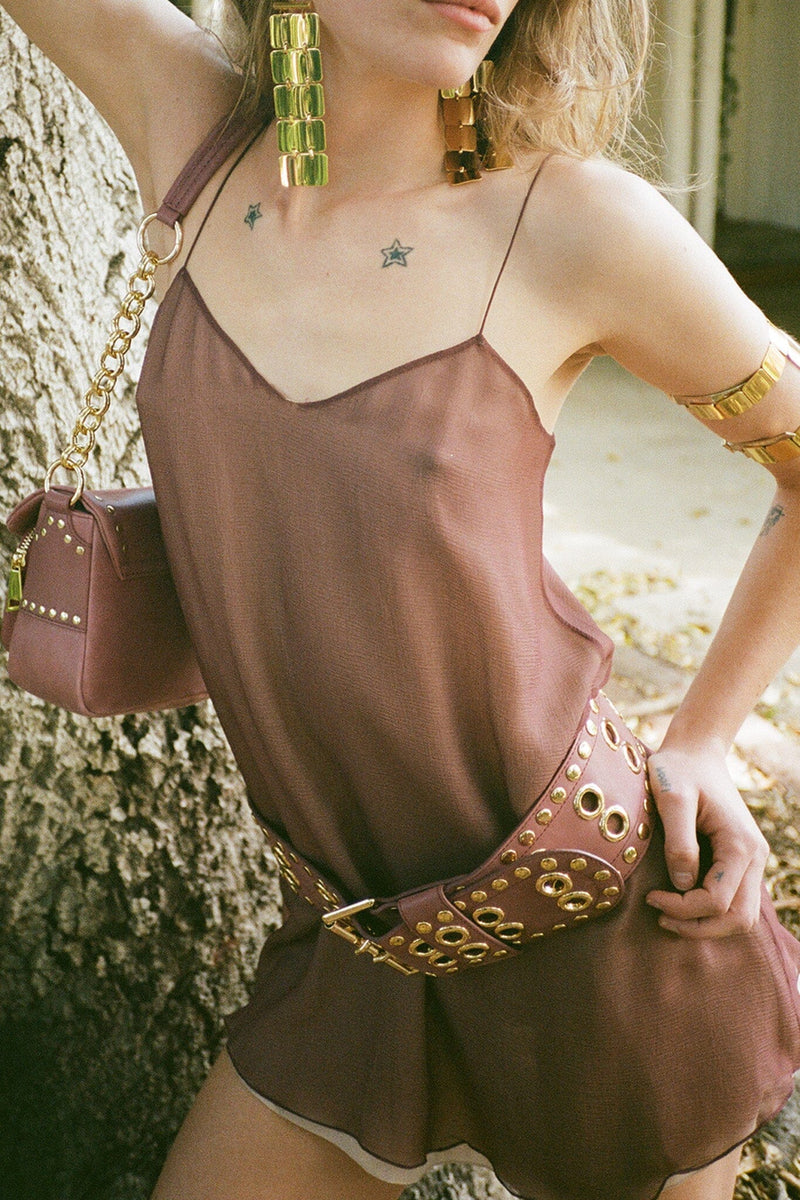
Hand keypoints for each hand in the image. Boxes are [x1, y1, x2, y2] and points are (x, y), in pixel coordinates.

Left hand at [645, 740, 769, 938]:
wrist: (695, 752)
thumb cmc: (679, 769)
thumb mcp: (672, 798)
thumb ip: (679, 842)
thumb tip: (681, 884)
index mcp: (740, 844)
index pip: (718, 901)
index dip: (683, 909)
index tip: (650, 896)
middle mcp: (755, 857)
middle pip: (738, 919)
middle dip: (698, 926)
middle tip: (659, 917)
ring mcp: (751, 861)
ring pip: (740, 915)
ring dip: (706, 924)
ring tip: (667, 915)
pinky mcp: (740, 861)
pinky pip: (734, 900)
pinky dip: (710, 911)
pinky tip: (680, 903)